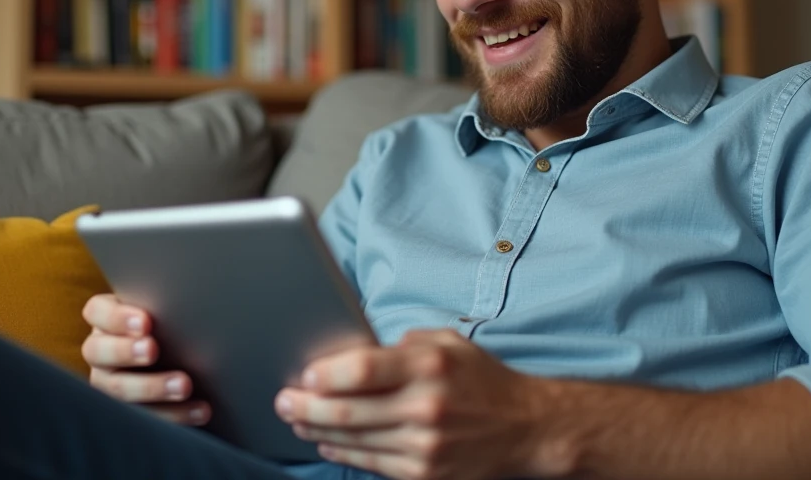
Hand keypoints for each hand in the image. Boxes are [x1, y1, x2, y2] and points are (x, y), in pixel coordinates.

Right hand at [81, 293, 210, 425]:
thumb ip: (166, 305)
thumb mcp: (165, 310)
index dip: (117, 317)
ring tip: (184, 386)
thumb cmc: (172, 323)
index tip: (145, 322)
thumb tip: (192, 302)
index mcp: (105, 319)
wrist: (184, 355)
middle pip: (98, 351)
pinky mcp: (125, 411)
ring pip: (116, 389)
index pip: (96, 312)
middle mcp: (100, 351)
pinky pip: (142, 418)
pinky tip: (199, 410)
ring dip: (152, 387)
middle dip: (126, 351)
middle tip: (153, 350)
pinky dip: (174, 414)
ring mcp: (108, 383)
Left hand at [274, 329, 550, 479]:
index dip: (325, 375)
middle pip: (347, 412)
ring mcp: (425, 447)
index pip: (362, 370)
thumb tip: (355, 351)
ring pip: (354, 442)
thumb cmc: (482, 380)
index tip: (303, 374)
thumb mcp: (448, 344)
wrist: (527, 429)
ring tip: (296, 420)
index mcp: (429, 366)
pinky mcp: (426, 475)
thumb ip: (403, 346)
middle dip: (305, 407)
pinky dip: (344, 453)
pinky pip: (372, 464)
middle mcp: (425, 407)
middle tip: (283, 401)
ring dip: (317, 431)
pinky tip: (327, 441)